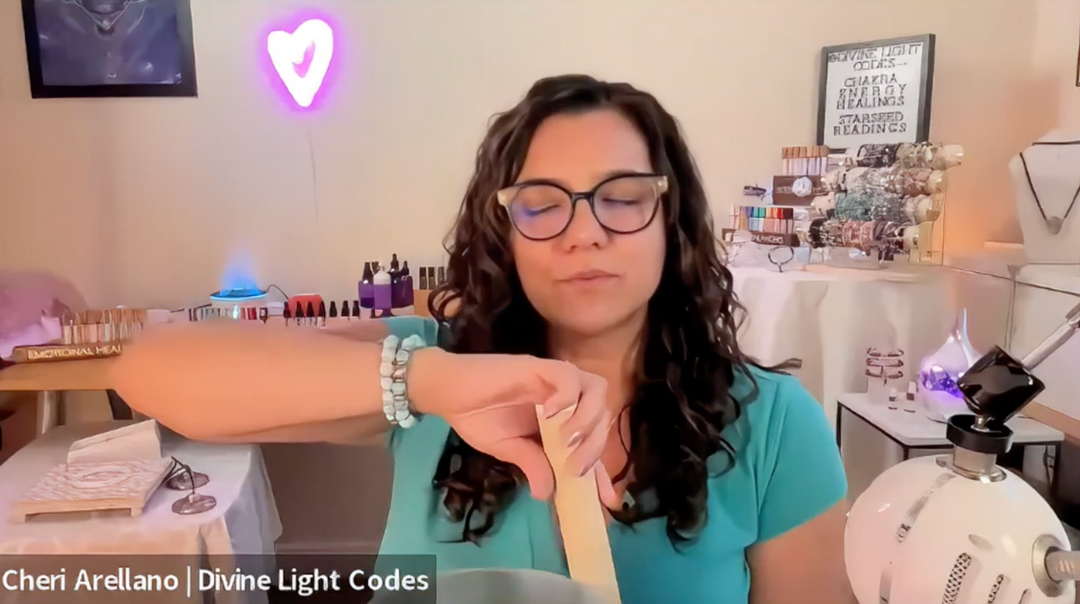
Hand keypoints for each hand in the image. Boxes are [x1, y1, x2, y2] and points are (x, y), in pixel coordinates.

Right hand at [409, 349, 617, 503]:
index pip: (592, 442)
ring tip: (567, 441)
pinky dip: (566, 395)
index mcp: (560, 418)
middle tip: (574, 469)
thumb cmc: (475, 416)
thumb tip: (546, 494)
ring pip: (595, 389)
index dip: (603, 471)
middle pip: (601, 414)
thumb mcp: (507, 449)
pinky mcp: (537, 366)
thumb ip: (531, 463)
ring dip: (588, 418)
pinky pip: (567, 375)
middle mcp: (563, 396)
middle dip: (595, 446)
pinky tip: (549, 414)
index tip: (609, 500)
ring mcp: (552, 379)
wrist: (446, 392)